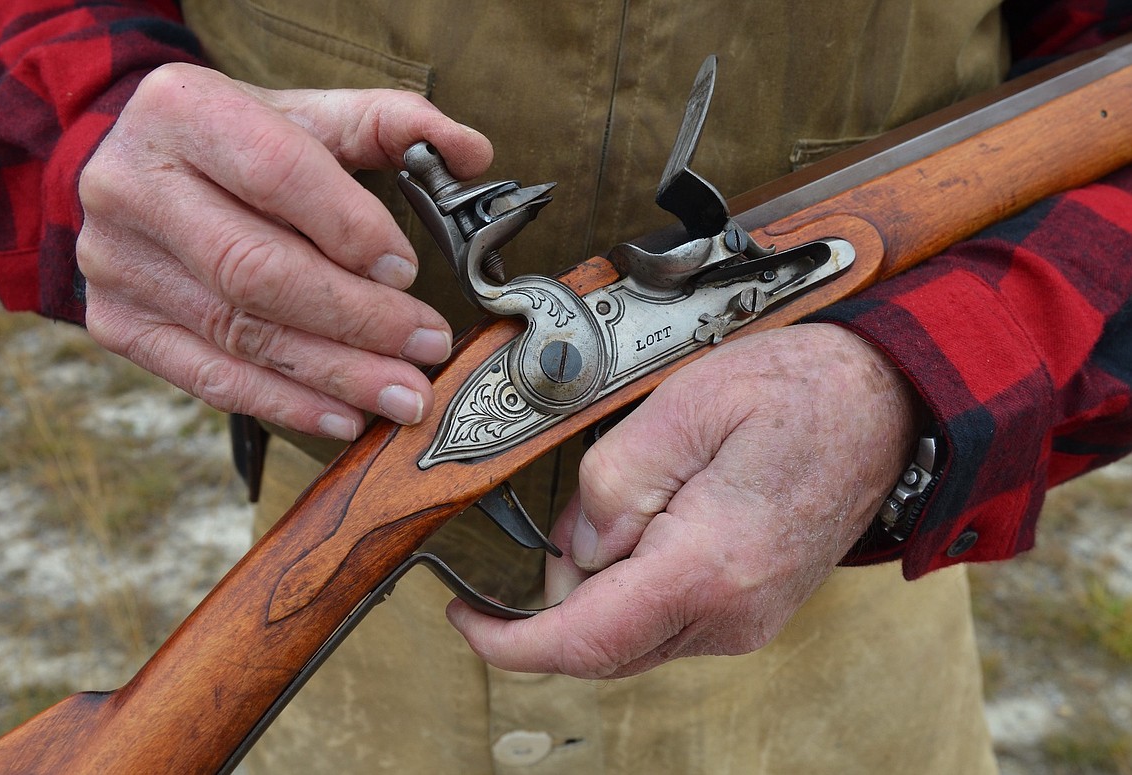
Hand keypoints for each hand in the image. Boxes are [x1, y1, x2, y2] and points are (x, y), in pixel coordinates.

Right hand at [77, 63, 491, 439]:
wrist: (138, 167)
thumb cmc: (240, 143)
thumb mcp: (310, 116)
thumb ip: (393, 124)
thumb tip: (472, 152)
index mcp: (185, 111)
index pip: (276, 172)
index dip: (349, 228)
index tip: (407, 271)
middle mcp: (134, 186)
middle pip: (258, 270)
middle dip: (357, 319)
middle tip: (426, 348)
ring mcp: (117, 263)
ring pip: (241, 333)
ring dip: (335, 374)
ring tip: (403, 394)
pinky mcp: (117, 323)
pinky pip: (210, 377)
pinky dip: (285, 404)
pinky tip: (343, 415)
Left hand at [448, 324, 920, 677]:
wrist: (886, 406)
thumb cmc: (801, 393)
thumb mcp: (686, 406)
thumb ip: (615, 480)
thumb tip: (574, 547)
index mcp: (708, 566)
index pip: (584, 639)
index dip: (510, 642)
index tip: (467, 620)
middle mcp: (731, 613)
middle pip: (602, 643)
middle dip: (560, 591)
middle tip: (580, 512)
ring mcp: (746, 619)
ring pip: (632, 633)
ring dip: (601, 583)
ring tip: (637, 497)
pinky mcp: (751, 610)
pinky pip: (666, 619)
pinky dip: (636, 583)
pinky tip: (658, 518)